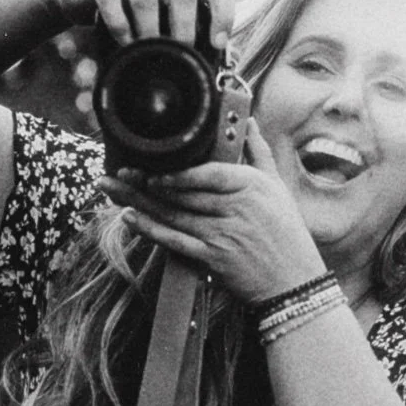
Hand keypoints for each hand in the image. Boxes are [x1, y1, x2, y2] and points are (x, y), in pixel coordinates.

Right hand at [49, 0, 235, 48]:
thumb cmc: (126, 12)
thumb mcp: (158, 18)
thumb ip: (182, 34)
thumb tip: (214, 74)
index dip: (225, 13)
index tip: (217, 44)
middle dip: (184, 28)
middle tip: (178, 54)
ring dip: (149, 31)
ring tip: (145, 54)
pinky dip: (119, 25)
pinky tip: (122, 43)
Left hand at [101, 121, 326, 303]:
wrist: (293, 282)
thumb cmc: (287, 233)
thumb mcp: (278, 188)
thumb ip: (259, 153)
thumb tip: (249, 123)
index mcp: (251, 187)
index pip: (208, 174)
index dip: (178, 172)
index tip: (154, 166)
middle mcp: (235, 210)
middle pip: (182, 193)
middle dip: (145, 182)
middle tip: (118, 171)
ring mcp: (221, 235)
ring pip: (172, 214)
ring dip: (138, 201)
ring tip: (112, 188)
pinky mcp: (212, 258)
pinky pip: (174, 241)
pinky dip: (150, 230)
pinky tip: (129, 218)